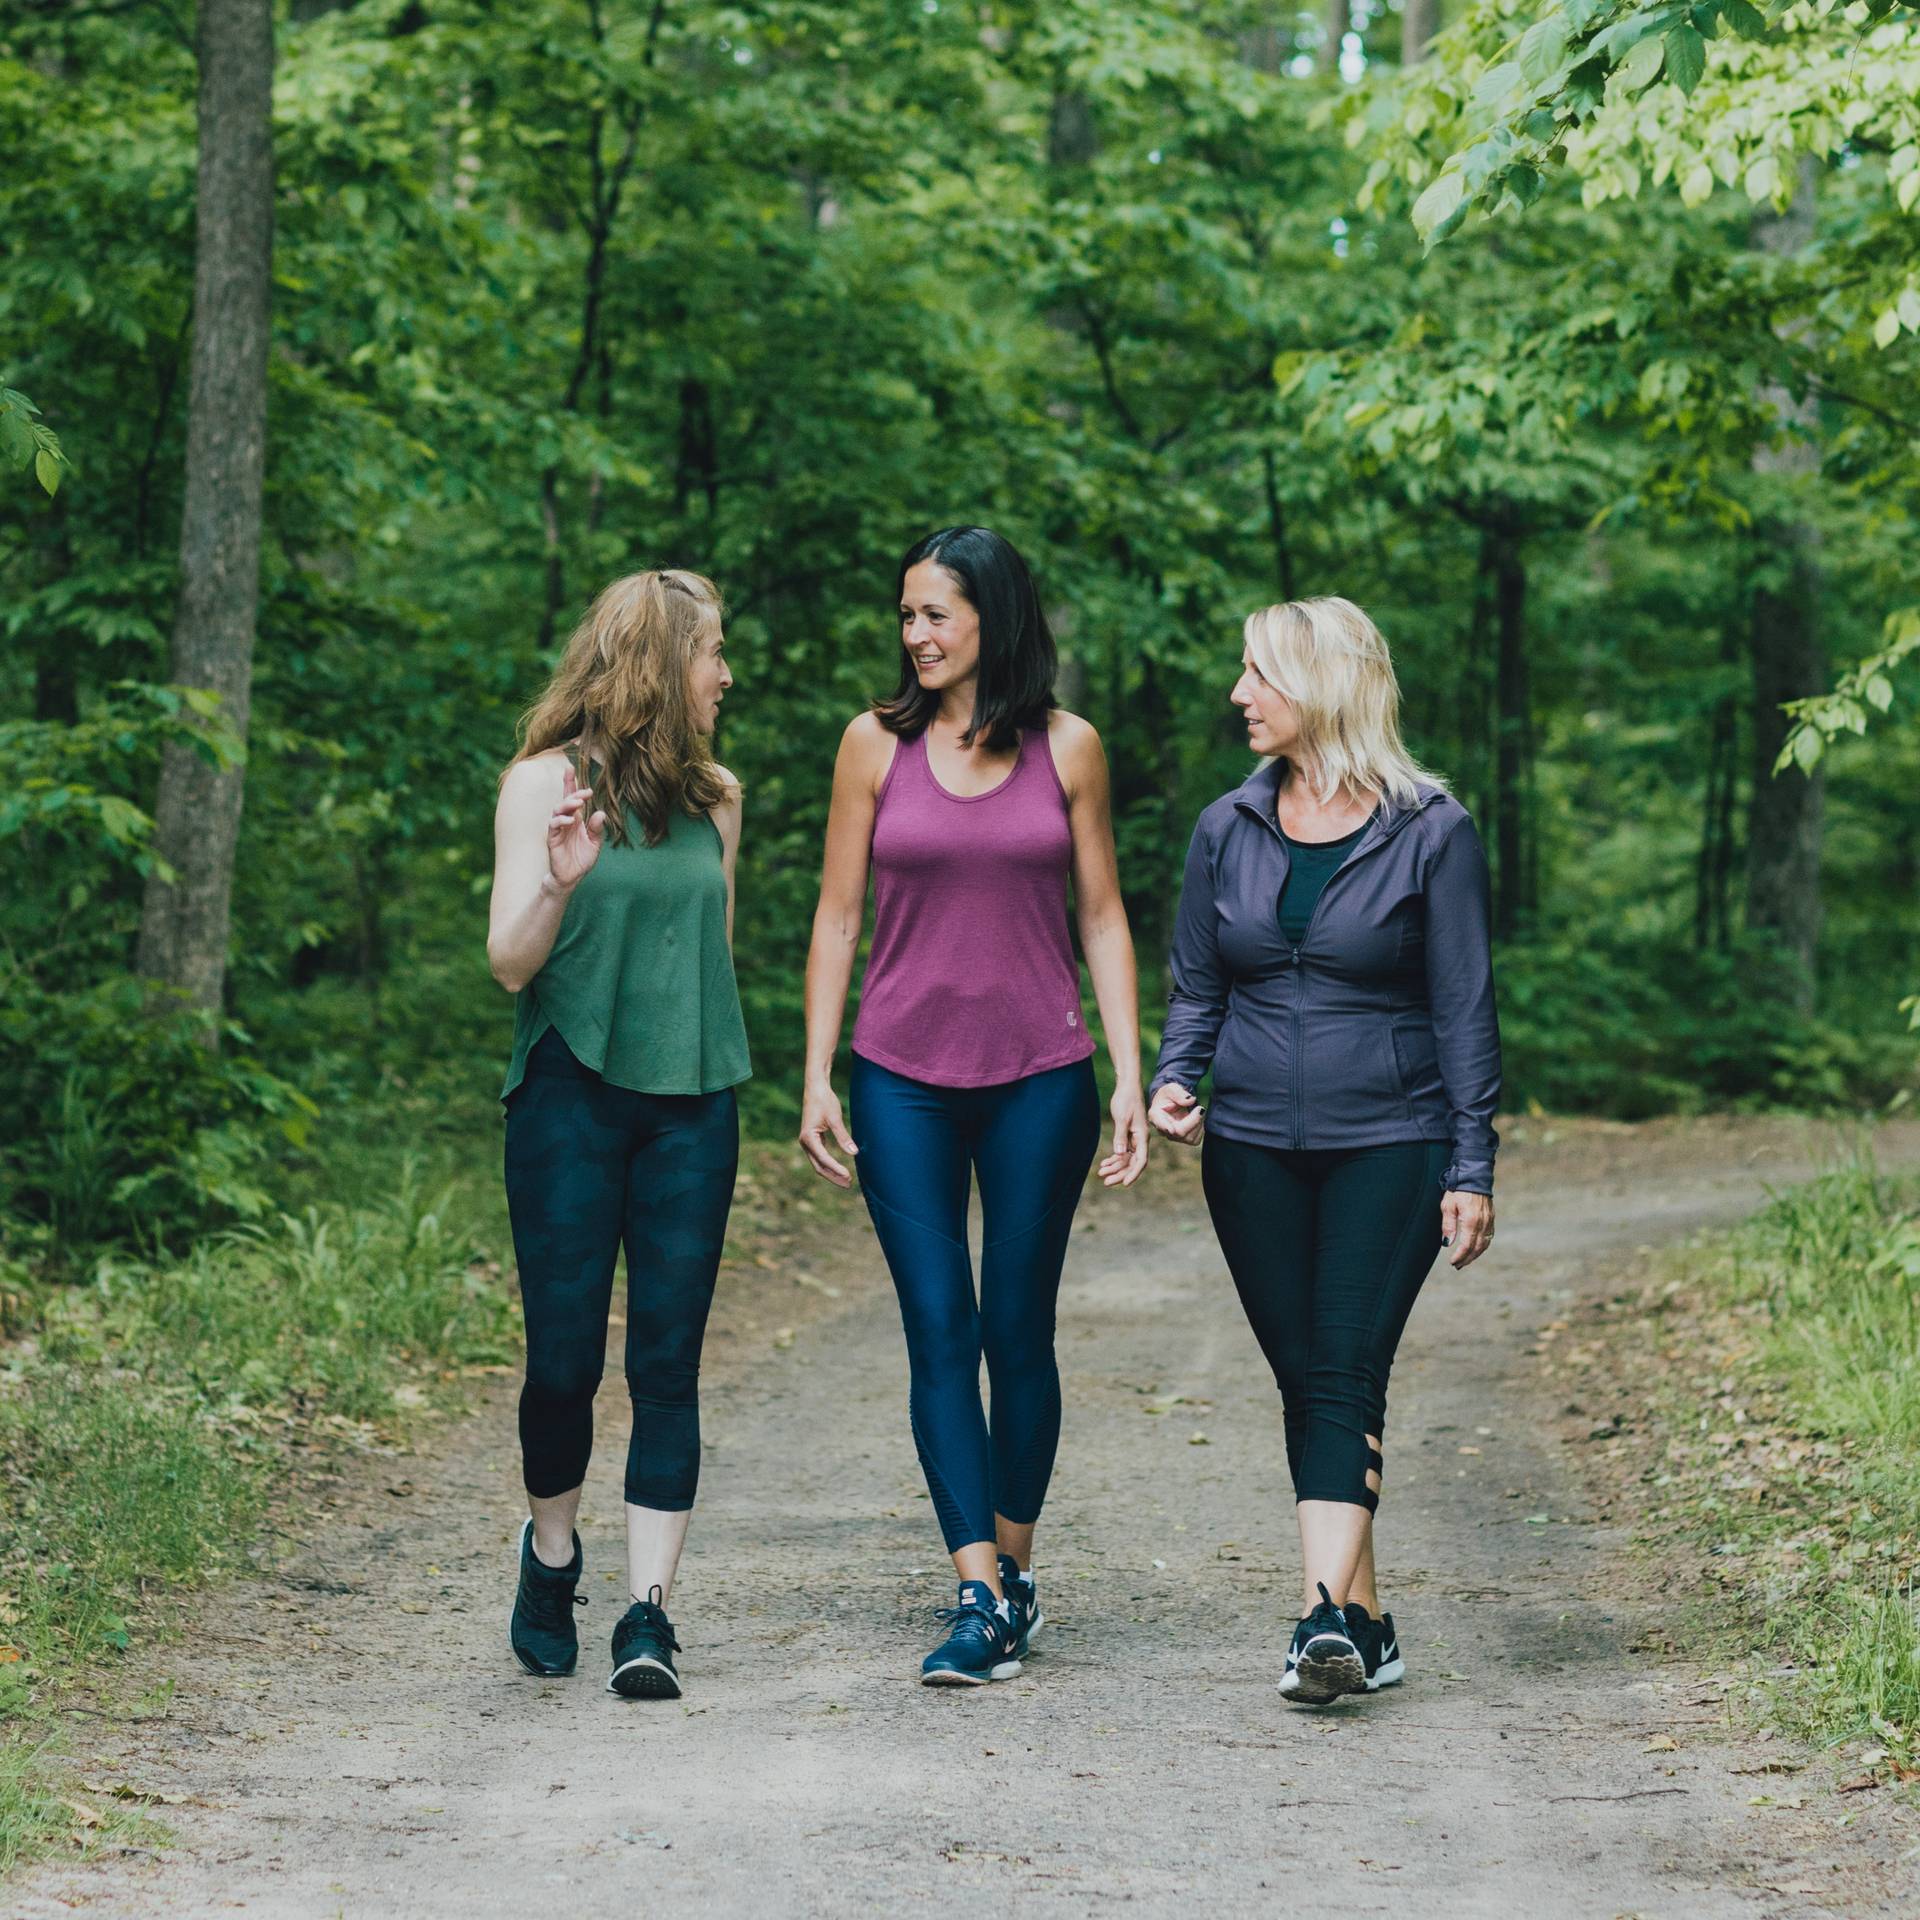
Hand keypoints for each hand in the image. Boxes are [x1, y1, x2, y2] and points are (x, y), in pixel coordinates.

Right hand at [547, 762, 607, 891]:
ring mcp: (558, 829)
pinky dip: (561, 821)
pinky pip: (553, 826)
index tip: (571, 768)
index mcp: (576, 819)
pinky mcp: (552, 839)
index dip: (570, 783)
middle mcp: (566, 821)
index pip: (572, 797)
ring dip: (568, 805)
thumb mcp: (594, 843)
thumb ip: (597, 828)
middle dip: (574, 793)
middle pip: (565, 800)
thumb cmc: (581, 859)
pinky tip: (571, 820)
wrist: (572, 877)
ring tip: (579, 804)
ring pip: (558, 810)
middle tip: (586, 793)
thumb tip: (601, 813)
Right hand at [798, 1080, 857, 1187]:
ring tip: (846, 1180)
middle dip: (833, 1176)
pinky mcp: (813, 1139)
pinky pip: (821, 1156)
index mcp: (808, 1138)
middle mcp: (805, 1142)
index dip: (837, 1169)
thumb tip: (855, 1153)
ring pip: (819, 1163)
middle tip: (848, 1184)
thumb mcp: (835, 1118)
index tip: (849, 1176)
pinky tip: (840, 1169)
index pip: (824, 1159)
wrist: (816, 1087)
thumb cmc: (824, 1100)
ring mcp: (808, 1142)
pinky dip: (830, 1164)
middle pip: (819, 1166)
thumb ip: (843, 1137)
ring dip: (832, 1172)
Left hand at [1099, 1085, 1148, 1187]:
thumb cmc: (1126, 1100)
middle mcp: (1140, 1140)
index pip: (1141, 1160)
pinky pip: (1122, 1152)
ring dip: (1115, 1167)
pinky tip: (1104, 1164)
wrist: (1127, 1087)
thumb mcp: (1122, 1118)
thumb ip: (1120, 1136)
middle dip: (1120, 1173)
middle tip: (1106, 1182)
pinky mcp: (1127, 1135)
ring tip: (1101, 1174)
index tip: (1125, 1183)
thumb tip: (1119, 1154)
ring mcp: (1134, 1138)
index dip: (1133, 1173)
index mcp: (1142, 1136)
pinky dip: (1114, 1159)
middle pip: (1132, 1163)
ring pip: (1126, 1159)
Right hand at [1148, 1082, 1204, 1144]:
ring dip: (1198, 1123)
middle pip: (1180, 1132)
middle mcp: (1162, 1130)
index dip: (1165, 1127)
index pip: (1160, 1123)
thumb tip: (1190, 1100)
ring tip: (1196, 1111)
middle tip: (1200, 1108)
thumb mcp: (1172, 1088)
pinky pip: (1195, 1140)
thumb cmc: (1169, 1095)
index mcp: (1155, 1116)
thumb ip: (1179, 1093)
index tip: (1172, 1130)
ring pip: (1189, 1138)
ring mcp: (1172, 1137)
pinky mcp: (1183, 1140)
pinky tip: (1196, 1119)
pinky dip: (1200, 1129)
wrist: (1173, 1101)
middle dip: (1194, 1120)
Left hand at [1440, 1190, 1493, 1267]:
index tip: (1452, 1262)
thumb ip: (1448, 1225)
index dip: (1459, 1256)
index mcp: (1470, 1221)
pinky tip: (1476, 1248)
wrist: (1473, 1175)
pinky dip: (1483, 1246)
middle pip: (1477, 1248)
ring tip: (1466, 1260)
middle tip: (1458, 1266)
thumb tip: (1447, 1243)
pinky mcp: (1491, 1218)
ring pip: (1485, 1244)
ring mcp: (1489, 1221)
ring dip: (1475, 1254)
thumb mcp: (1447, 1205)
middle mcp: (1483, 1223)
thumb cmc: (1458, 1189)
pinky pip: (1489, 1236)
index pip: (1466, 1245)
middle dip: (1467, 1259)